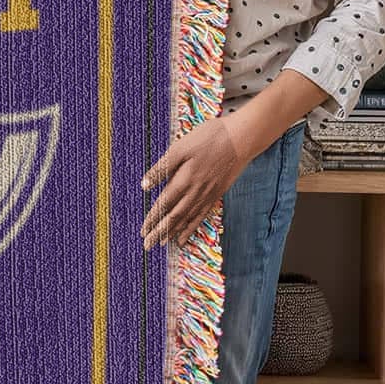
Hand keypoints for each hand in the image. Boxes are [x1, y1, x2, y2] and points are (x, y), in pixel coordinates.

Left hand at [140, 112, 246, 247]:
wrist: (242, 138)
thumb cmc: (209, 138)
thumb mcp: (179, 148)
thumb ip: (161, 169)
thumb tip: (144, 186)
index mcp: (184, 180)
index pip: (163, 205)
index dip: (152, 219)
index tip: (142, 232)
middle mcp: (196, 192)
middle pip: (174, 217)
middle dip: (160, 232)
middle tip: (147, 245)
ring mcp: (208, 194)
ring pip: (188, 219)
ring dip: (174, 232)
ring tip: (162, 243)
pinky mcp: (217, 193)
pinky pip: (202, 215)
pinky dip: (191, 227)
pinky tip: (185, 235)